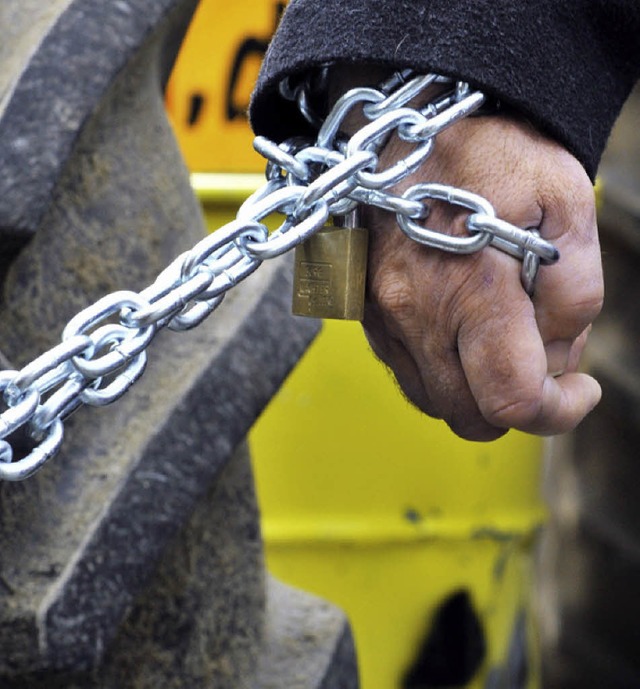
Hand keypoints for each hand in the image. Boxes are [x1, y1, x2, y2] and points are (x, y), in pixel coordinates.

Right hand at [361, 114, 602, 440]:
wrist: (411, 124)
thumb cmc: (489, 152)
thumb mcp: (567, 205)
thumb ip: (576, 294)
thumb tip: (556, 359)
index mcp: (471, 287)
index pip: (511, 399)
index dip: (558, 412)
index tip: (578, 391)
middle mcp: (415, 313)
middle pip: (469, 416)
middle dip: (516, 407)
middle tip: (543, 365)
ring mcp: (381, 317)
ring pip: (434, 401)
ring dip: (476, 392)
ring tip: (502, 342)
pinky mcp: (365, 314)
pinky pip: (405, 372)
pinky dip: (442, 371)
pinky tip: (462, 332)